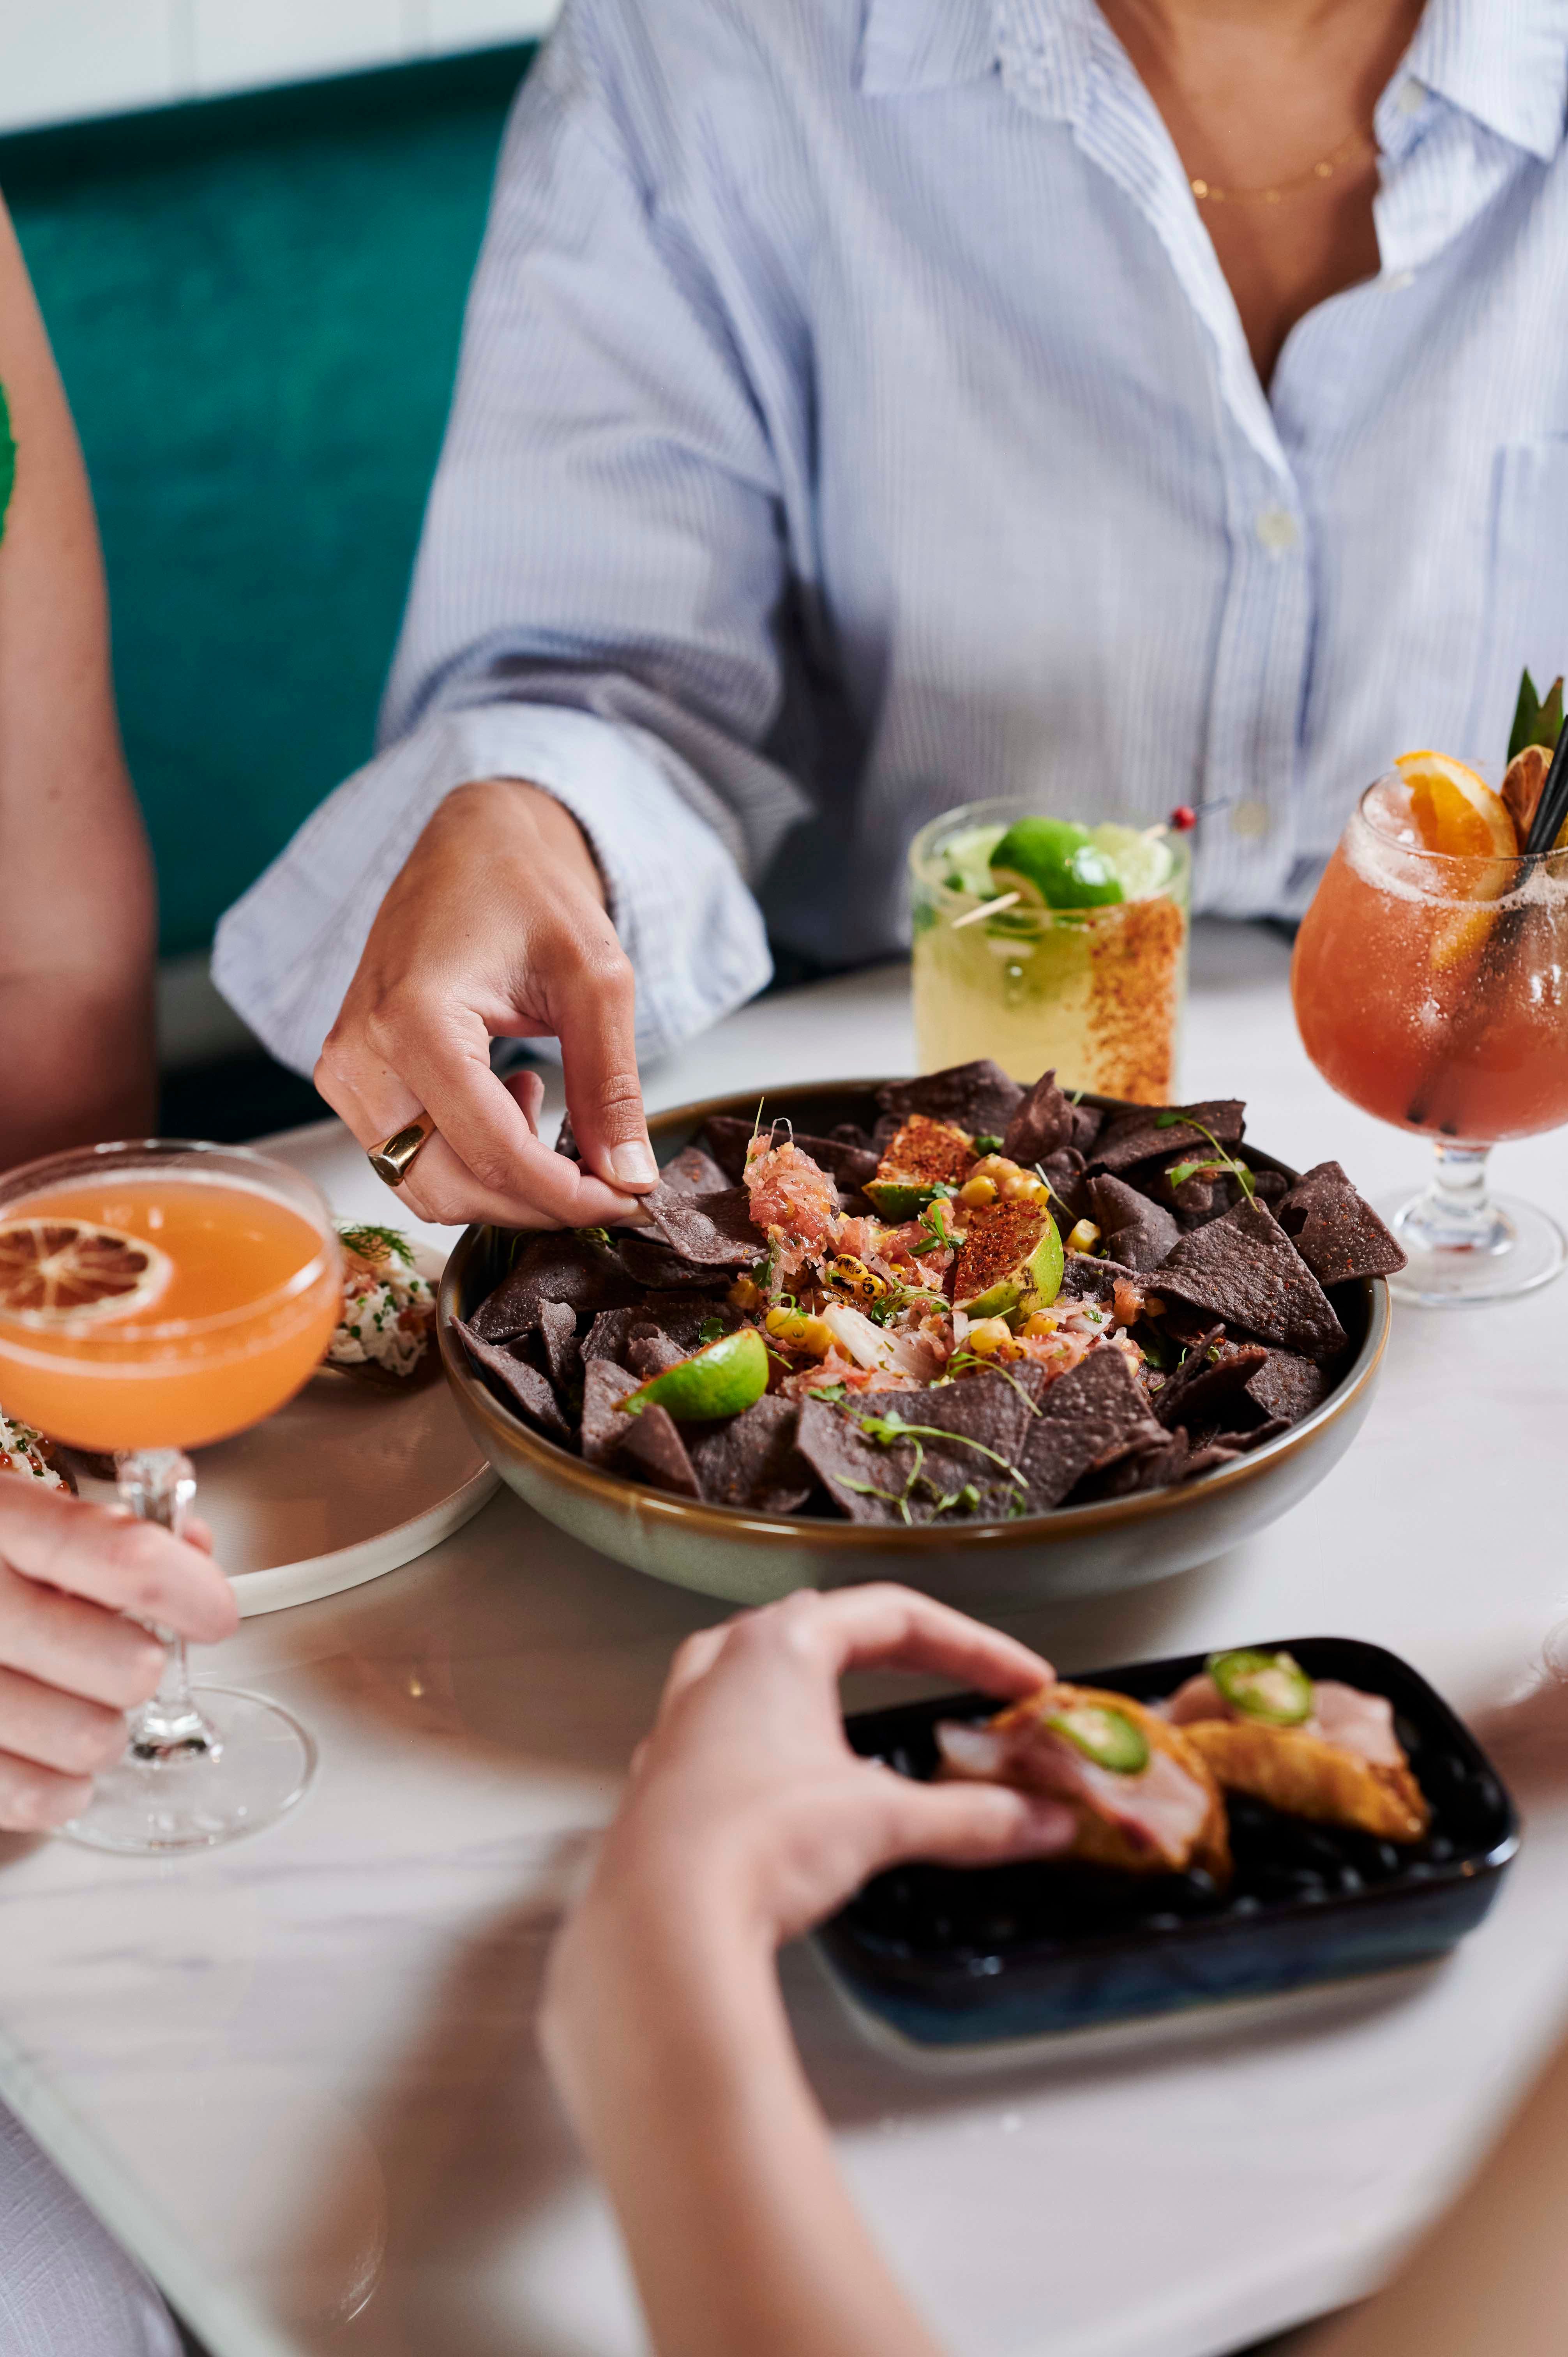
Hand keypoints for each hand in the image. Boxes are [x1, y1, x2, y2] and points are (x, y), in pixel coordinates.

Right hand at [0, 1476, 237, 1830]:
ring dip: (105, 1725)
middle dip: (144, 1662)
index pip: (125, 1562)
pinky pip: (37, 1795)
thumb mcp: (19, 1508)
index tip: (213, 1610)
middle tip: (127, 1653)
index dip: (190, 1591)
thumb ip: (113, 1522)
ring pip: (92, 1739)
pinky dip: (62, 1784)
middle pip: (125, 1665)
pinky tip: (50, 1750)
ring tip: (79, 1699)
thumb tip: (190, 1549)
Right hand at [316, 779, 659, 1229]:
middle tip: (607, 1178)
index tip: (627, 1201)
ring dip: (503, 1183)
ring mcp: (345, 1071)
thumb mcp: (595, 980)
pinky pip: (408, 1159)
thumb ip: (611, 1086)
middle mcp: (361, 1055)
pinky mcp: (349, 1079)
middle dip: (537, 1202)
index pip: (493, 1153)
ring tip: (550, 1111)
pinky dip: (469, 1160)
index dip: (568, 1195)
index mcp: (413, 1021)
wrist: (471, 847)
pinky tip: (510, 1101)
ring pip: (425, 1186)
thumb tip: (631, 1179)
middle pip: (451, 1186)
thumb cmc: (528, 893)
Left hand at [571, 1585, 1074, 1957]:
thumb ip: (972, 1818)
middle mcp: (722, 1666)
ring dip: (824, 1678)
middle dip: (901, 1648)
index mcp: (777, 1647)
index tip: (1020, 1680)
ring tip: (863, 1697)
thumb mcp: (883, 1823)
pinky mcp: (668, 1775)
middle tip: (956, 1674)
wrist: (660, 1923)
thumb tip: (1041, 1821)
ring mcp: (684, 1719)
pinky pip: (730, 1727)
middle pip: (829, 1626)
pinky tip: (794, 1772)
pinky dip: (779, 1736)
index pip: (896, 1616)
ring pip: (763, 1666)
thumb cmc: (755, 1846)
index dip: (971, 1645)